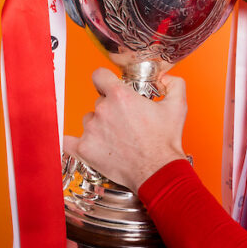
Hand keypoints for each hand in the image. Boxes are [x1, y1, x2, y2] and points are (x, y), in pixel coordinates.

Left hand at [63, 67, 188, 193]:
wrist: (158, 172)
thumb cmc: (165, 142)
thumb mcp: (178, 107)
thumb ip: (174, 84)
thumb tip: (165, 78)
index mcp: (120, 96)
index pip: (99, 75)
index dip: (105, 79)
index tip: (109, 85)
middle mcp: (102, 110)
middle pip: (98, 102)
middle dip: (110, 108)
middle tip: (125, 121)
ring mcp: (91, 130)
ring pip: (89, 120)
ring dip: (98, 125)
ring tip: (116, 138)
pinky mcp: (84, 149)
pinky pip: (68, 141)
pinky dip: (73, 142)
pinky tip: (82, 142)